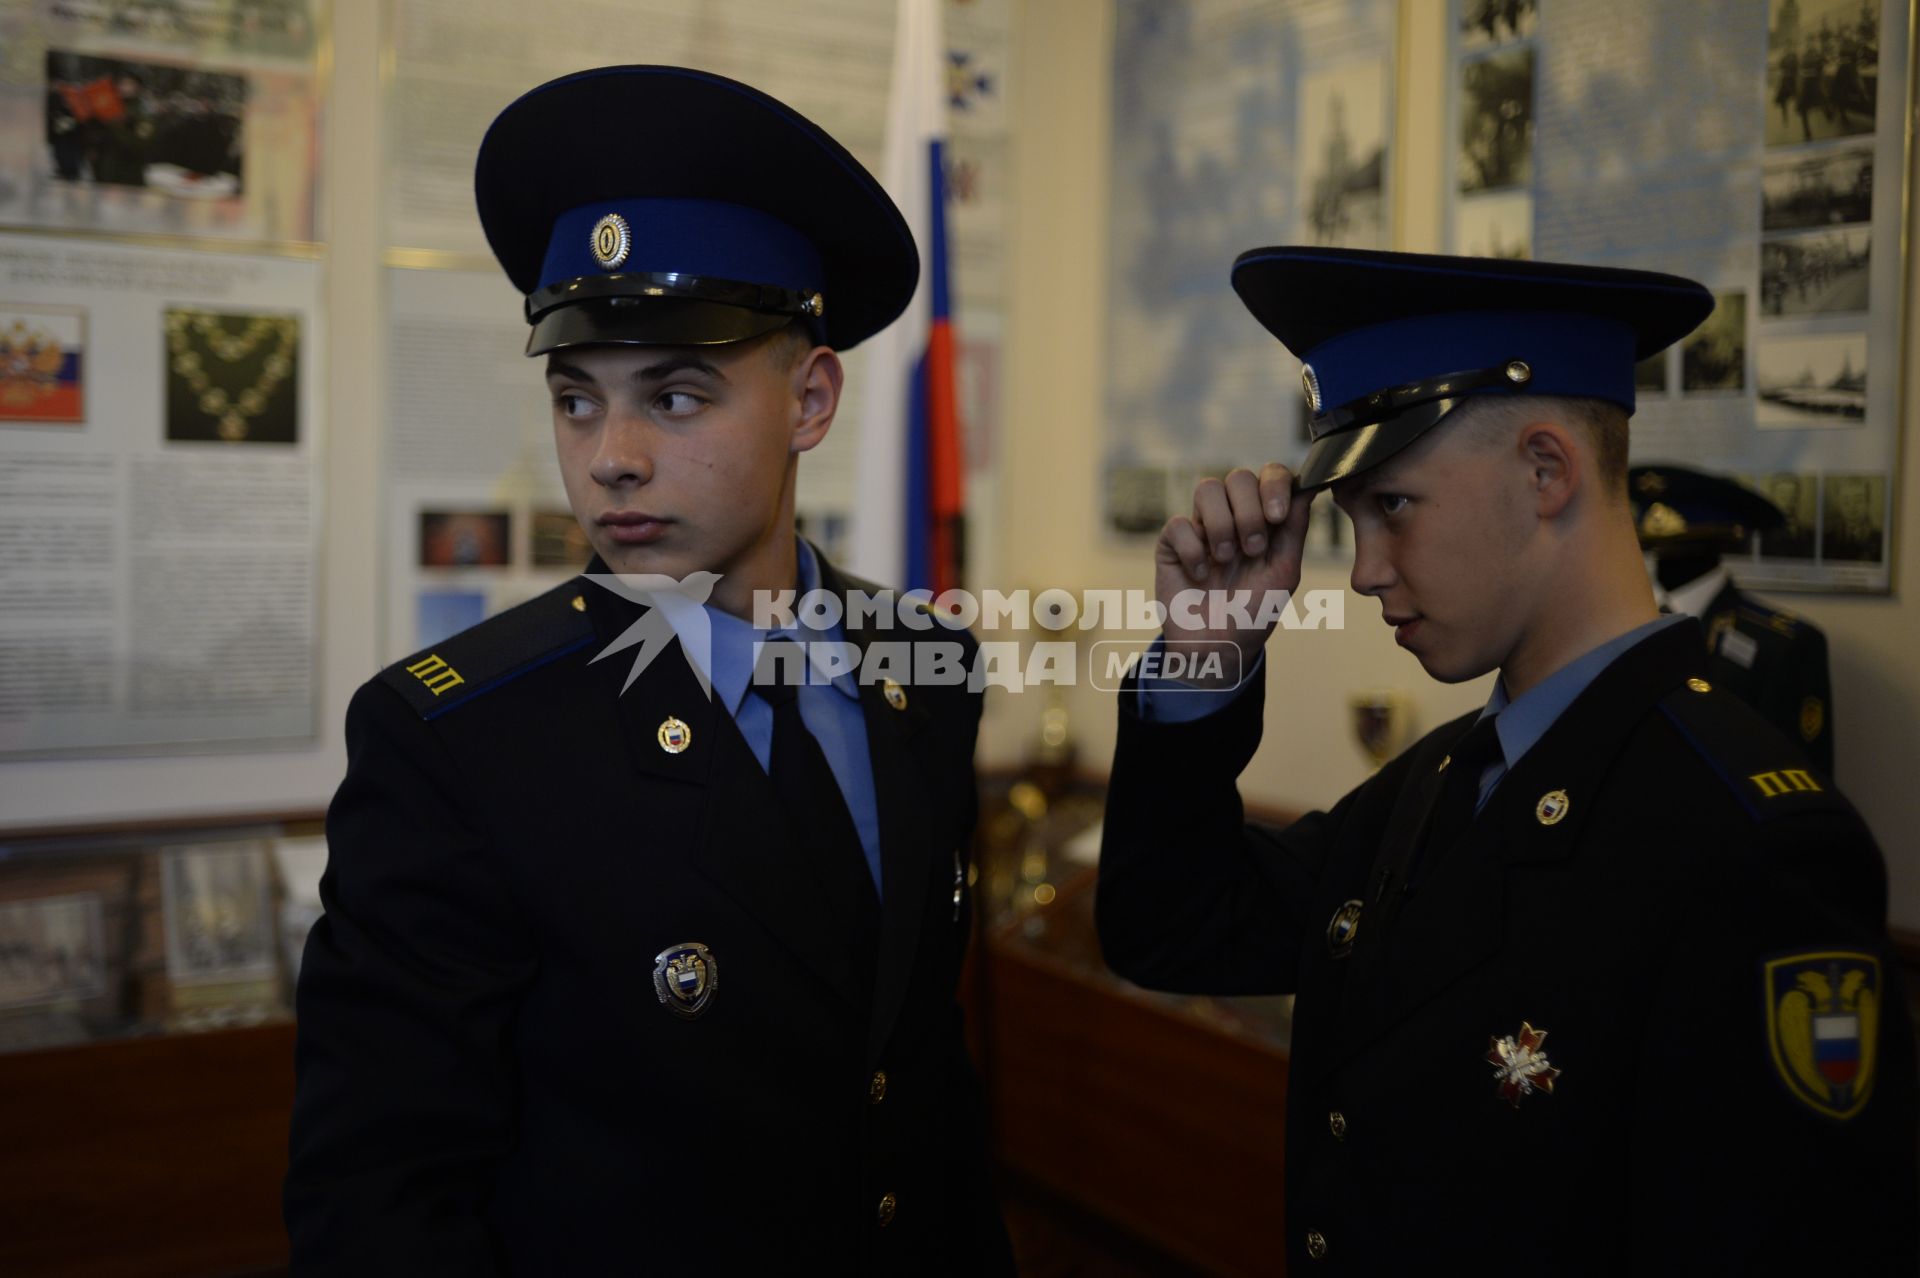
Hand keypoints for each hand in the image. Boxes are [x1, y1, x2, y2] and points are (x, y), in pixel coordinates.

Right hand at [1153, 464, 1313, 684]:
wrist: (1218, 647)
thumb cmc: (1254, 612)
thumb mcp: (1284, 571)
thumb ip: (1295, 528)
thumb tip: (1309, 487)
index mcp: (1263, 518)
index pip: (1270, 475)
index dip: (1274, 485)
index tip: (1276, 517)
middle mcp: (1233, 515)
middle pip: (1239, 477)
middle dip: (1249, 512)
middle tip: (1252, 549)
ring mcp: (1201, 526)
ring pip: (1207, 489)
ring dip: (1221, 526)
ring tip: (1225, 560)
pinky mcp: (1172, 542)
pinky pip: (1179, 524)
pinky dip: (1193, 551)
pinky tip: (1200, 575)